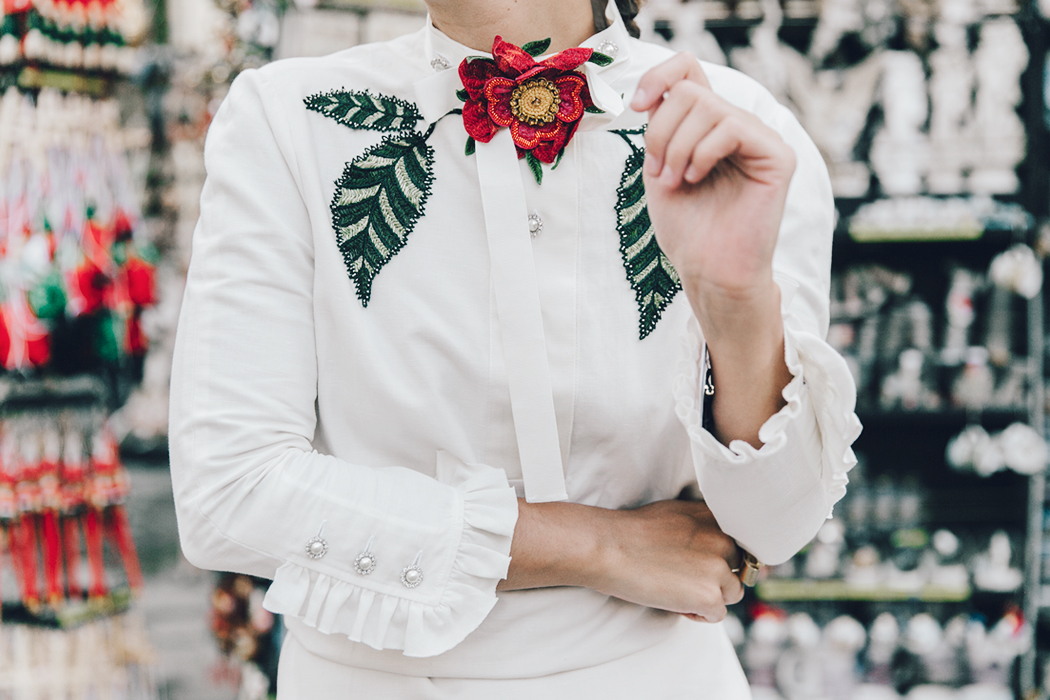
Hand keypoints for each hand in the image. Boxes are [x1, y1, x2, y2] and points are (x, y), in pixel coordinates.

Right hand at [595, 500, 743, 621]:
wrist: (608, 547)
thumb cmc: (631, 531)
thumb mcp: (676, 513)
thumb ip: (702, 526)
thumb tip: (714, 547)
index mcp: (714, 517)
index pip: (739, 541)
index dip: (722, 556)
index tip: (705, 563)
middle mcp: (723, 540)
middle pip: (739, 568)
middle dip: (718, 577)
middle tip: (686, 578)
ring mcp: (718, 568)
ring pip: (733, 593)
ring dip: (711, 597)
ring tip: (679, 591)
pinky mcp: (710, 595)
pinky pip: (718, 614)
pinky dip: (698, 615)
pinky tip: (676, 604)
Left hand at [631, 53, 794, 447]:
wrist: (708, 271)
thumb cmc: (687, 228)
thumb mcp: (660, 166)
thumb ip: (662, 125)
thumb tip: (656, 91)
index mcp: (709, 126)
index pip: (688, 70)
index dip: (658, 76)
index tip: (636, 107)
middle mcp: (738, 126)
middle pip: (689, 91)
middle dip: (661, 132)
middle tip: (658, 173)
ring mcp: (760, 139)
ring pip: (706, 106)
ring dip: (676, 147)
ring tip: (676, 182)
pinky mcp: (778, 156)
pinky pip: (733, 126)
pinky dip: (703, 152)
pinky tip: (696, 178)